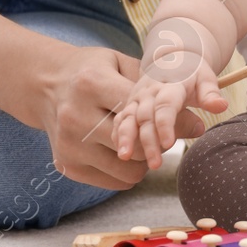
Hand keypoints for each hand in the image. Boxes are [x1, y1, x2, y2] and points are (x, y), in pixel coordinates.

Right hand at [39, 46, 205, 189]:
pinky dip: (128, 170)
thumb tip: (199, 126)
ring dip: (144, 160)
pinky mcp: (66, 166)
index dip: (169, 121)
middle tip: (167, 134)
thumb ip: (158, 91)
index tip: (191, 123)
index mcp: (91, 84)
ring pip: (128, 170)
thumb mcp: (123, 65)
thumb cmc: (94, 71)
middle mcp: (75, 116)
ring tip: (144, 141)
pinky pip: (114, 181)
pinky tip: (126, 152)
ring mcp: (68, 145)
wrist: (46, 85)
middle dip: (158, 142)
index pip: (140, 111)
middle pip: (136, 146)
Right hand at [113, 47, 226, 169]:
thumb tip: (221, 106)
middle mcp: (149, 92)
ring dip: (126, 138)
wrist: (172, 59)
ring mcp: (137, 98)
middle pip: (145, 117)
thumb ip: (211, 93)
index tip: (169, 143)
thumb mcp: (205, 78)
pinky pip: (120, 119)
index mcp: (170, 85)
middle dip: (148, 141)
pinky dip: (118, 134)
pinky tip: (120, 151)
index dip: (165, 124)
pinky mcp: (129, 105)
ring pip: (128, 118)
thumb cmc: (192, 73)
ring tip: (125, 156)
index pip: (165, 105)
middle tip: (155, 164)